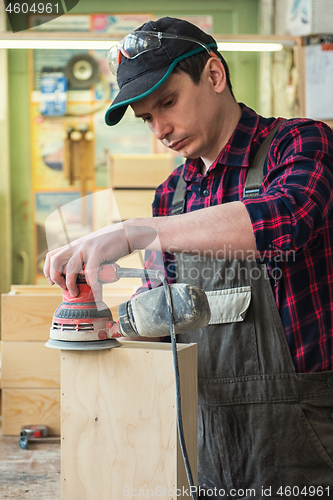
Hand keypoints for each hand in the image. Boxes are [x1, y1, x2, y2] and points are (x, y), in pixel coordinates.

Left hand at [43, 222, 157, 296]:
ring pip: (69, 268)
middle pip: (54, 261)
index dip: (47, 270)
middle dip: (55, 277)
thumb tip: (83, 277)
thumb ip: (85, 260)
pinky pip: (90, 272)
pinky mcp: (98, 252)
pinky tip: (96, 292)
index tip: (52, 282)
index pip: (51, 255)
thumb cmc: (112, 244)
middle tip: (63, 288)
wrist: (128, 233)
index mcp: (74, 246)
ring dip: (70, 284)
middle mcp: (77, 246)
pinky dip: (92, 285)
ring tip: (76, 292)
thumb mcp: (93, 249)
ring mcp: (86, 248)